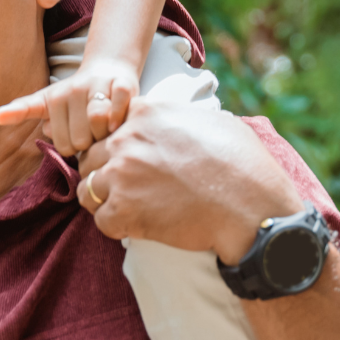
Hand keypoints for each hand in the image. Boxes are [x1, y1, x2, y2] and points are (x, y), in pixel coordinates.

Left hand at [0, 56, 139, 154]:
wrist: (108, 69)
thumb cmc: (75, 96)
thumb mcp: (46, 102)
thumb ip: (24, 111)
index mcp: (54, 99)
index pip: (61, 143)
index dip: (70, 147)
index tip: (67, 140)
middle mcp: (73, 90)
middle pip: (81, 139)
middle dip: (90, 144)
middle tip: (92, 133)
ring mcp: (98, 86)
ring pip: (98, 123)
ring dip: (105, 135)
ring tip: (105, 129)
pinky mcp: (122, 84)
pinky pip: (119, 109)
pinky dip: (120, 120)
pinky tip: (119, 122)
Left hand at [76, 101, 302, 261]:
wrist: (251, 207)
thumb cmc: (242, 165)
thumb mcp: (212, 122)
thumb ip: (179, 118)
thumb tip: (178, 123)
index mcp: (145, 113)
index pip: (107, 124)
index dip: (116, 144)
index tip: (130, 158)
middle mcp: (126, 140)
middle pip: (92, 156)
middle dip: (105, 172)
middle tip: (127, 189)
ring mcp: (122, 174)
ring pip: (88, 188)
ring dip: (104, 200)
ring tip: (129, 209)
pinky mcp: (124, 210)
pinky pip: (101, 219)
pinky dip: (115, 226)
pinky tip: (137, 226)